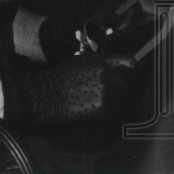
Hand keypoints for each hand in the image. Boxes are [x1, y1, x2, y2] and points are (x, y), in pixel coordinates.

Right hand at [21, 54, 136, 126]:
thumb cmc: (58, 80)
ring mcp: (106, 92)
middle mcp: (106, 74)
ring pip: (120, 99)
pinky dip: (104, 112)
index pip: (129, 63)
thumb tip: (116, 69)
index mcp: (99, 61)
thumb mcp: (78, 62)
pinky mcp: (105, 109)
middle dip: (117, 88)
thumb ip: (99, 64)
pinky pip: (113, 111)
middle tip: (101, 92)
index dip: (129, 69)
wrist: (44, 96)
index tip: (127, 74)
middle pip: (126, 84)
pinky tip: (88, 108)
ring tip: (91, 100)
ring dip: (111, 101)